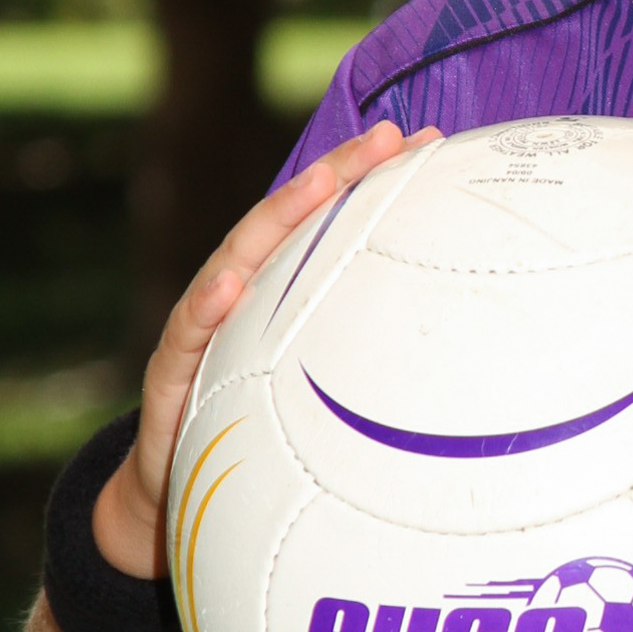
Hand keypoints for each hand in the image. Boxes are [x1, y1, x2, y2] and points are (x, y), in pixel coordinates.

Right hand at [90, 121, 438, 578]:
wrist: (173, 493)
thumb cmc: (256, 430)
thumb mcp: (319, 387)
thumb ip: (366, 354)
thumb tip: (461, 344)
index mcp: (281, 292)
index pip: (330, 221)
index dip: (372, 179)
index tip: (427, 142)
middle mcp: (243, 295)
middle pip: (290, 222)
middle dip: (337, 175)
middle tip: (389, 138)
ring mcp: (204, 328)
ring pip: (240, 260)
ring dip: (279, 219)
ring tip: (320, 184)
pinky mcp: (171, 373)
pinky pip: (188, 335)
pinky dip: (207, 306)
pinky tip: (229, 285)